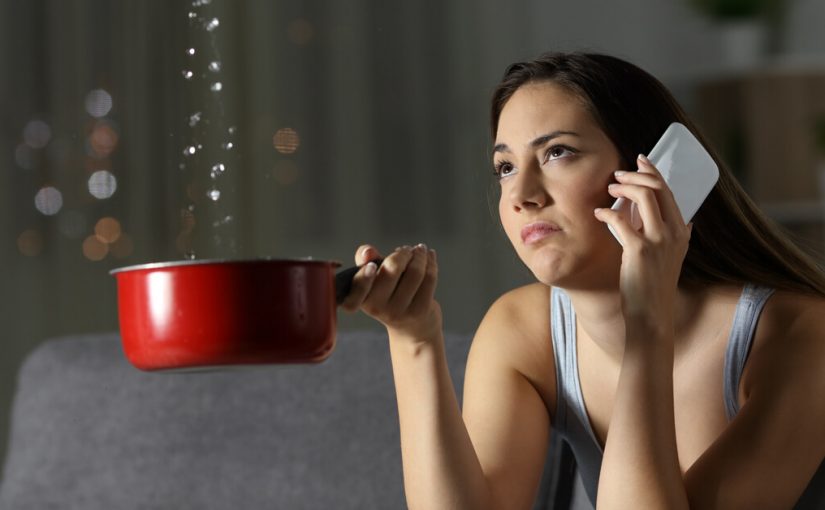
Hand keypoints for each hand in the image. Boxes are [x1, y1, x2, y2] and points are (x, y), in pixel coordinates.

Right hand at [339, 243, 441, 340]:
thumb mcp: (373, 281)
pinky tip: (429, 256)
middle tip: (406, 250)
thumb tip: (367, 251)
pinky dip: (430, 262)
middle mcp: (377, 308)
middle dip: (403, 253)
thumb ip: (365, 262)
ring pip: (415, 272)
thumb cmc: (390, 296)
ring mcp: (399, 311)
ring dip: (420, 255)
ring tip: (420, 250)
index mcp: (361, 299)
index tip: (372, 266)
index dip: (364, 276)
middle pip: (392, 268)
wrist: (412, 329)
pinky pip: (429, 278)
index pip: (358, 286)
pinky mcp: (420, 311)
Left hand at [594, 155, 691, 333]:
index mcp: (682, 232)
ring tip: (610, 189)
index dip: (653, 173)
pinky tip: (599, 213)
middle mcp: (674, 233)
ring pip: (644, 196)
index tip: (640, 161)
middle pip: (658, 188)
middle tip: (618, 174)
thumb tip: (687, 222)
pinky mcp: (639, 250)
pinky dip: (607, 212)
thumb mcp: (674, 259)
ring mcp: (658, 241)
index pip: (669, 192)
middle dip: (636, 174)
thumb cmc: (656, 287)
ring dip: (624, 187)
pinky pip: (621, 219)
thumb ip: (678, 238)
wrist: (652, 315)